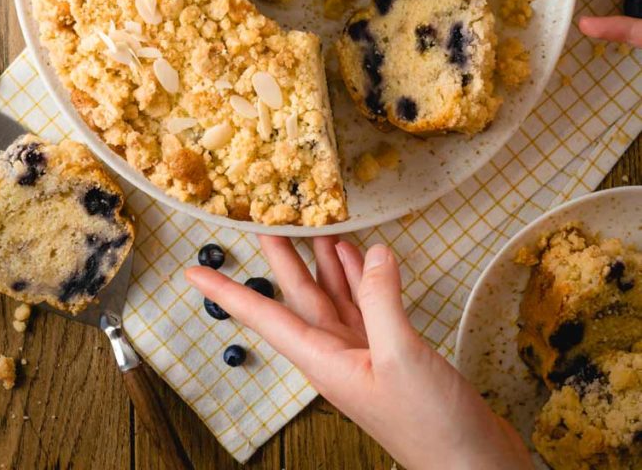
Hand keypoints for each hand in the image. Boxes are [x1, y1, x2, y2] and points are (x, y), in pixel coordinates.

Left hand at [185, 237, 531, 469]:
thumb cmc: (430, 426)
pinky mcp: (392, 354)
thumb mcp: (400, 356)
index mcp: (324, 361)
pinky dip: (360, 278)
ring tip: (311, 224)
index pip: (265, 317)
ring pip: (333, 297)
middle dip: (279, 259)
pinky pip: (366, 306)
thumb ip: (381, 299)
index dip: (228, 292)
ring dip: (322, 262)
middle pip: (298, 297)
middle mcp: (336, 356)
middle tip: (260, 221)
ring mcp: (364, 355)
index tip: (193, 273)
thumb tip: (371, 252)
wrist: (473, 466)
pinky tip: (358, 256)